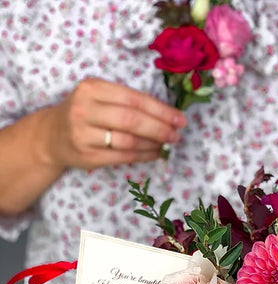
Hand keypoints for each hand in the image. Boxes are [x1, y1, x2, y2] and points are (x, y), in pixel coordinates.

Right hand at [41, 77, 186, 171]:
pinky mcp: (87, 156)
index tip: (180, 119)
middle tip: (176, 135)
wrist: (52, 136)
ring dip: (153, 144)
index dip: (161, 110)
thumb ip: (128, 101)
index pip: (134, 99)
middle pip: (132, 120)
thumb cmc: (85, 113)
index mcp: (92, 88)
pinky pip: (123, 156)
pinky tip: (154, 153)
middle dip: (160, 128)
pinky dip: (144, 156)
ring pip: (129, 141)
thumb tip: (168, 115)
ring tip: (166, 145)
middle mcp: (84, 109)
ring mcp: (83, 134)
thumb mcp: (100, 97)